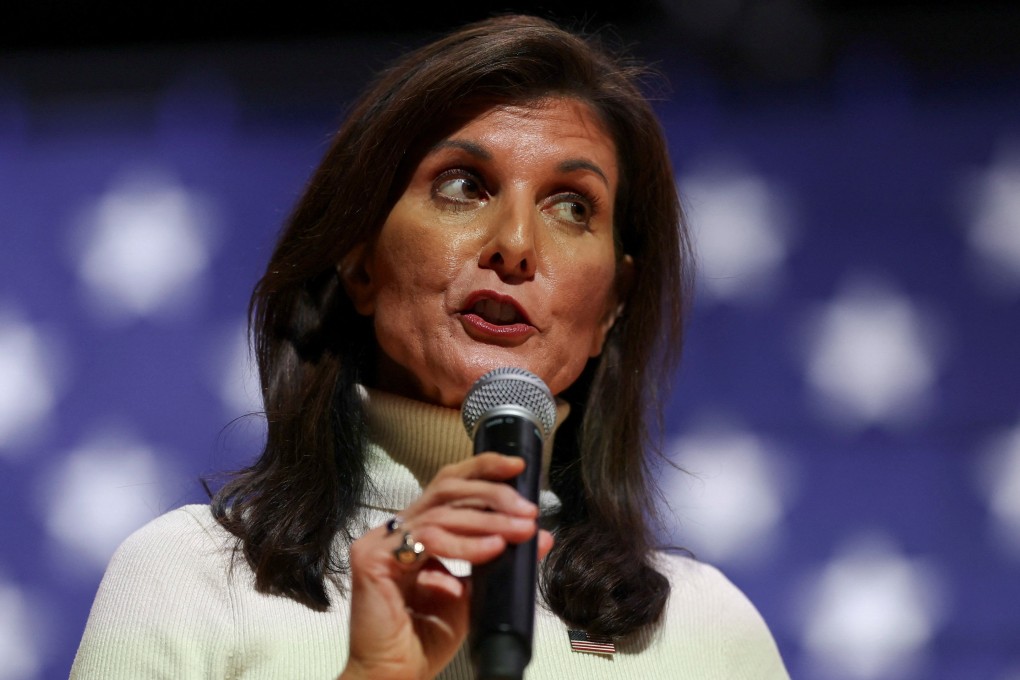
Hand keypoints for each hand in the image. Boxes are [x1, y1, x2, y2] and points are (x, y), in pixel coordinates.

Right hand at [339, 453, 553, 679]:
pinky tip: (493, 549)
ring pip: (442, 513)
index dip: (482, 470)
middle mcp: (395, 530)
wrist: (396, 675)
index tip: (518, 468)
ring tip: (520, 532)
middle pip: (445, 487)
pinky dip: (466, 544)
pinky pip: (429, 540)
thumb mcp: (475, 593)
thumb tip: (541, 536)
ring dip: (488, 521)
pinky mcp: (373, 560)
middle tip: (527, 510)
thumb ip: (499, 560)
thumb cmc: (426, 639)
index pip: (448, 485)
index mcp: (414, 531)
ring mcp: (380, 542)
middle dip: (492, 494)